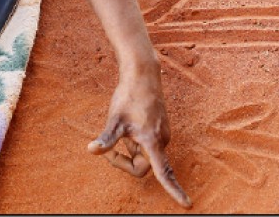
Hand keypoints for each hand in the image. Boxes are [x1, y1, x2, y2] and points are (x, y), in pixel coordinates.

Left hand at [88, 74, 191, 208]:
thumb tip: (91, 150)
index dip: (174, 190)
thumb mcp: (114, 119)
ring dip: (130, 151)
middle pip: (144, 166)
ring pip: (145, 155)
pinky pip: (148, 146)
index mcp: (153, 142)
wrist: (143, 75)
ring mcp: (163, 135)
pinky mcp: (161, 129)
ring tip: (121, 130)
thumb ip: (106, 139)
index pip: (164, 173)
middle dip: (125, 162)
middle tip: (108, 150)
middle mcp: (162, 140)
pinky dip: (135, 143)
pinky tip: (129, 125)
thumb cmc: (128, 96)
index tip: (186, 204)